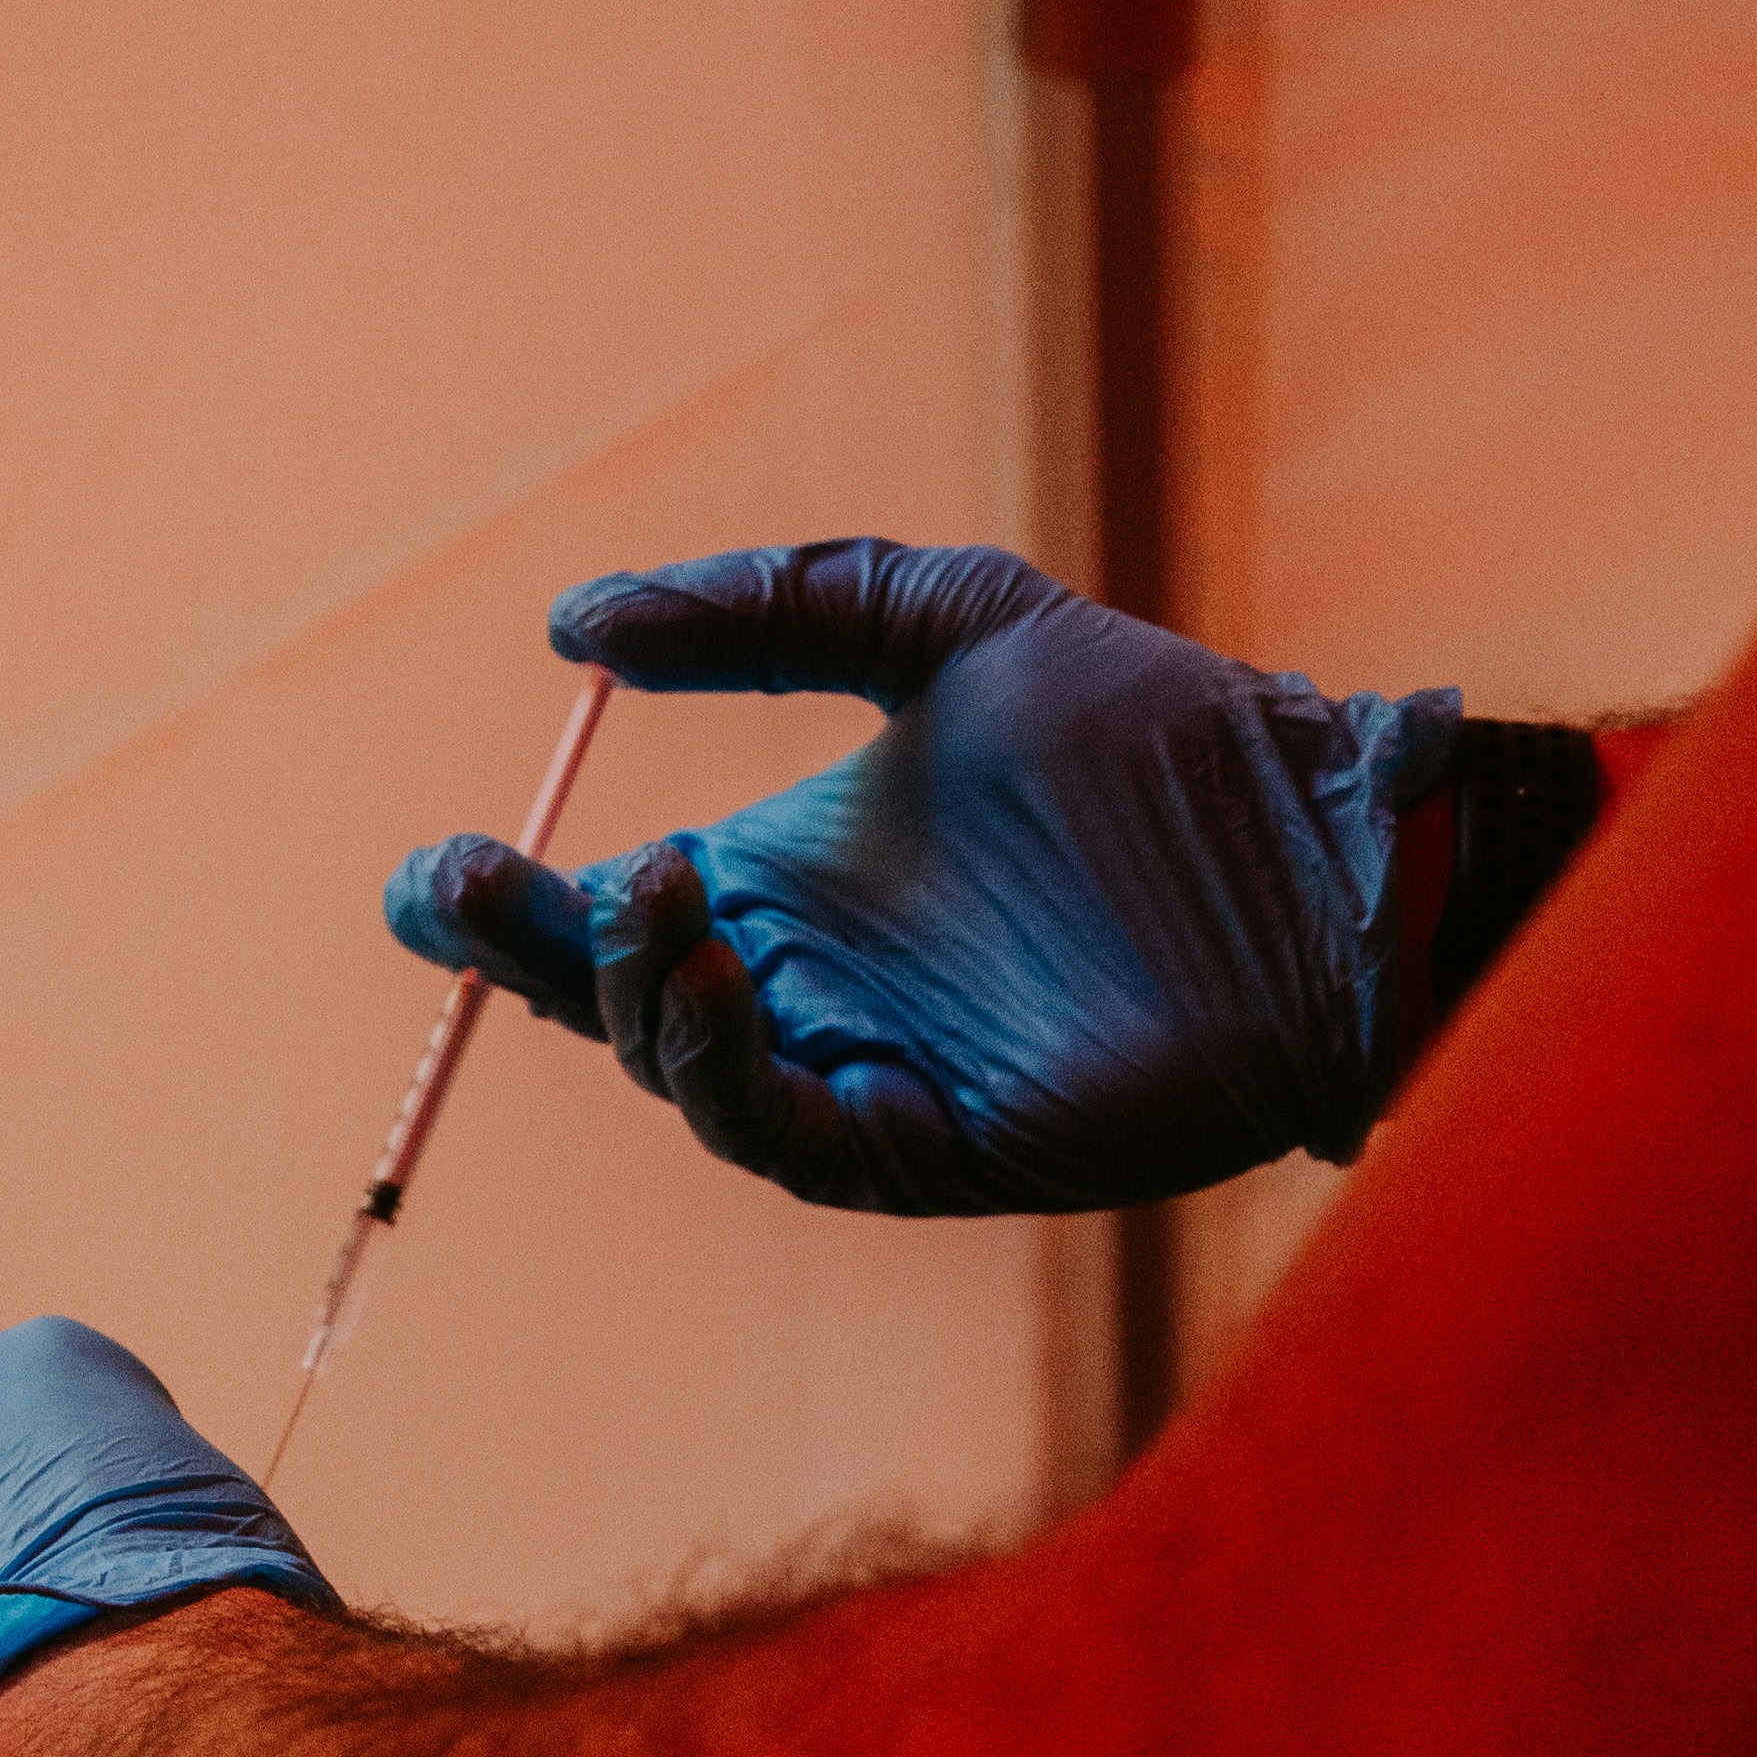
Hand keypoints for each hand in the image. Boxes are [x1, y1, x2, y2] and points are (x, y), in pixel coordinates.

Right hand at [384, 539, 1460, 1210]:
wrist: (1314, 843)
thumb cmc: (1161, 740)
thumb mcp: (947, 619)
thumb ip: (770, 608)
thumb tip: (576, 627)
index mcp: (787, 889)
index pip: (599, 913)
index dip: (498, 904)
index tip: (442, 856)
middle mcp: (806, 993)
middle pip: (608, 1002)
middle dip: (521, 950)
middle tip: (470, 879)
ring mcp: (865, 1077)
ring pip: (687, 1077)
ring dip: (634, 993)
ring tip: (648, 888)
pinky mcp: (933, 1148)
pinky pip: (791, 1136)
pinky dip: (728, 1066)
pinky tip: (719, 971)